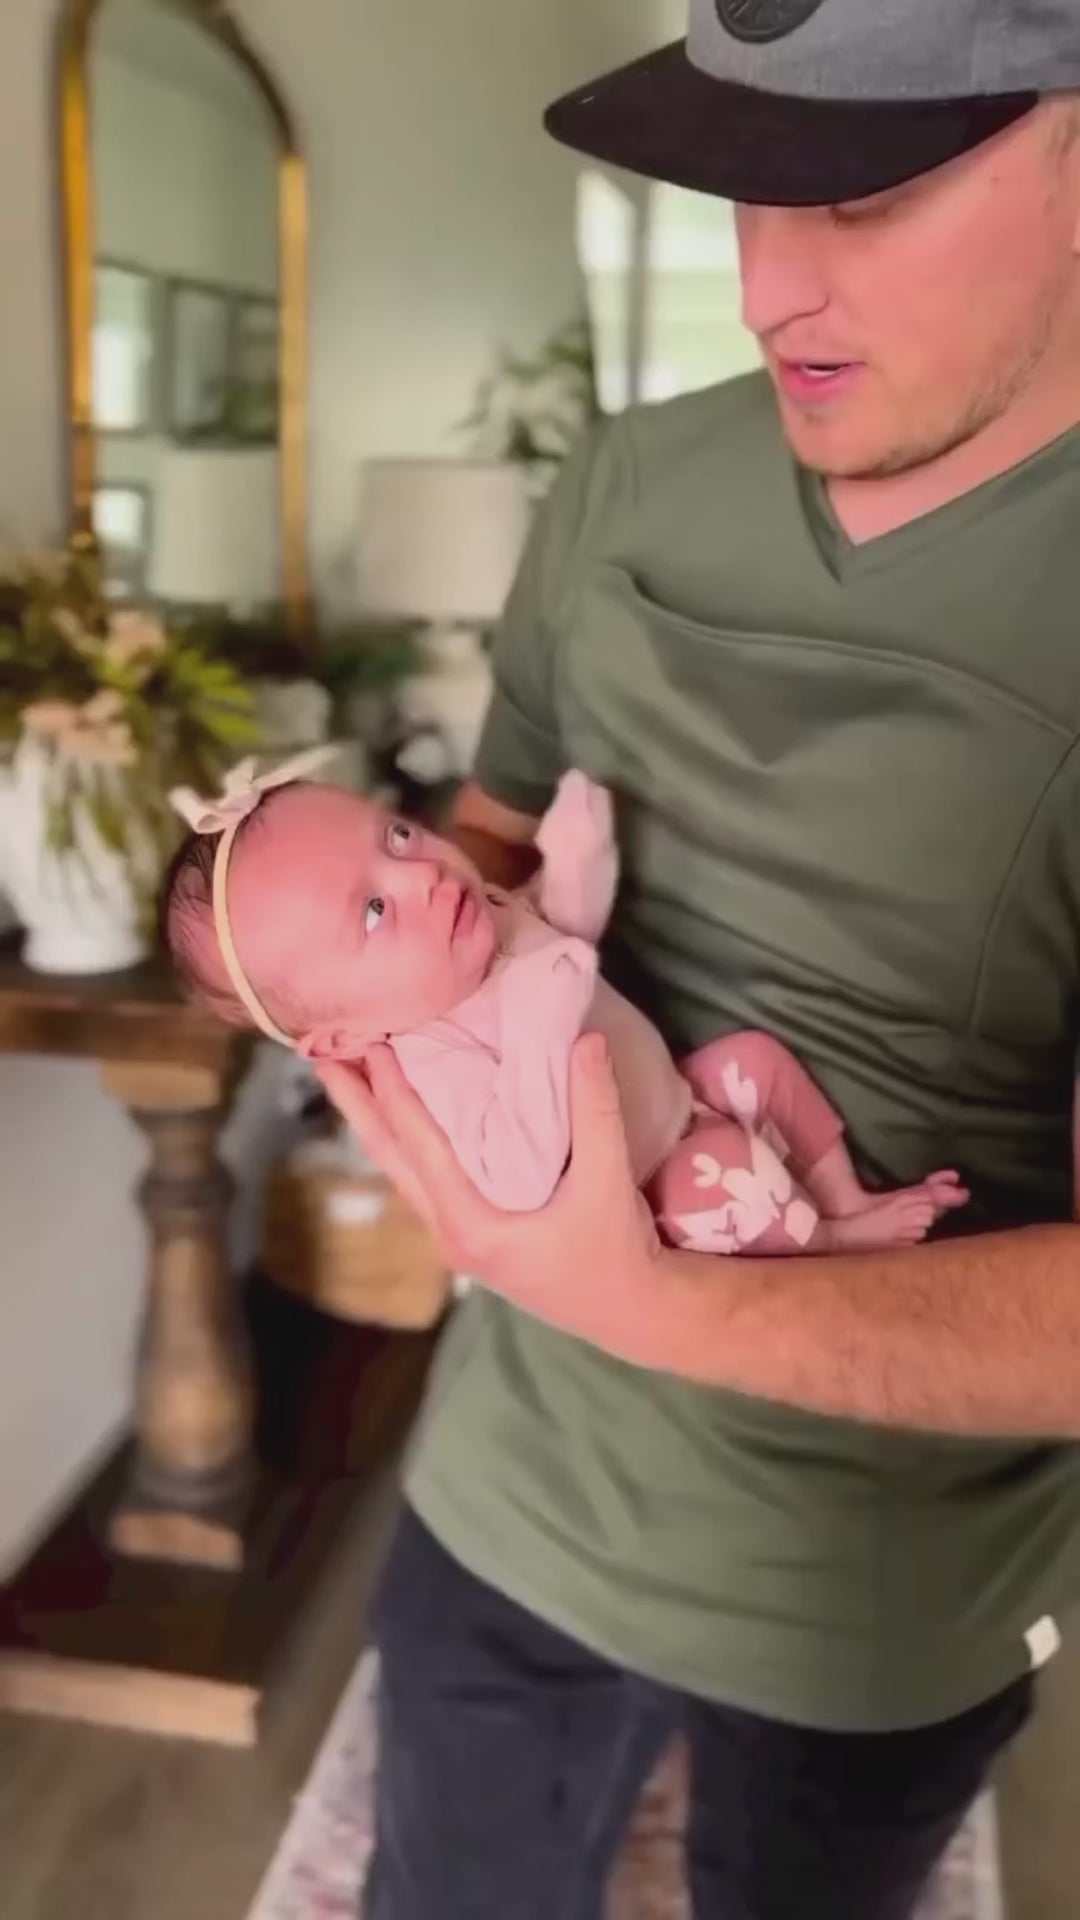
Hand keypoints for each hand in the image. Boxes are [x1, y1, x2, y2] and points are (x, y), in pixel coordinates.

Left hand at [316, 1034, 664, 1353]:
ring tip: (352, 1080)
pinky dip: (406, 1142)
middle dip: (358, 1107)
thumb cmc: (616, 1255)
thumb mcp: (607, 1182)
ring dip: (377, 1124)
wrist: (635, 1314)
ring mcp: (458, 1237)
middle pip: (390, 1160)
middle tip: (324, 1055)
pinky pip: (424, 1180)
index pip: (419, 1146)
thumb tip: (586, 1038)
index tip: (371, 1044)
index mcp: (471, 1224)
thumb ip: (595, 1110)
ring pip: (402, 1172)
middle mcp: (451, 1233)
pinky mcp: (474, 1235)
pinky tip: (406, 1119)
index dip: (393, 1093)